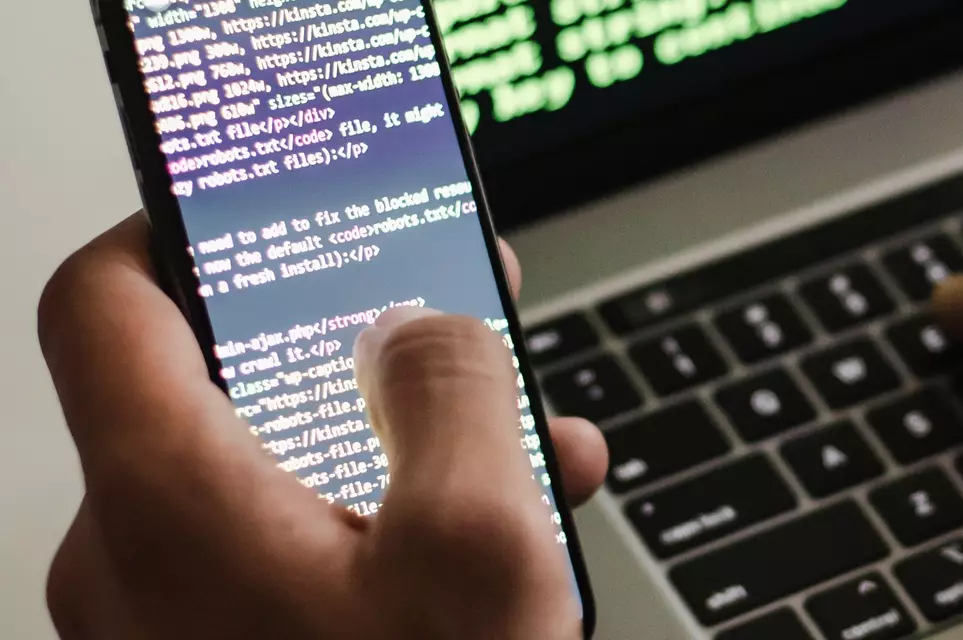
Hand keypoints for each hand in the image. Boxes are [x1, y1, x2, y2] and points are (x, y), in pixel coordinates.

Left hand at [39, 214, 606, 638]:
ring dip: (394, 454)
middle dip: (359, 353)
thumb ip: (454, 397)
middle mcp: (133, 564)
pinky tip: (484, 553)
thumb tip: (423, 329)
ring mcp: (168, 627)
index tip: (274, 211)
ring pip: (269, 487)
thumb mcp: (481, 546)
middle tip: (451, 331)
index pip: (104, 302)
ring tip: (517, 464)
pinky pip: (284, 565)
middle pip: (219, 395)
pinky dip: (379, 535)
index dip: (184, 231)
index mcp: (166, 501)